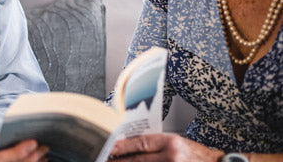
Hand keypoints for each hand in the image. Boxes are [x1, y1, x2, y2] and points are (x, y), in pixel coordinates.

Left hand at [109, 133, 223, 161]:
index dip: (122, 146)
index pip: (140, 142)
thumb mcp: (177, 143)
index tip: (108, 148)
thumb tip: (130, 145)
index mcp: (171, 142)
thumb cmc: (197, 156)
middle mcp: (172, 157)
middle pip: (138, 161)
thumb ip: (156, 145)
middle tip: (105, 161)